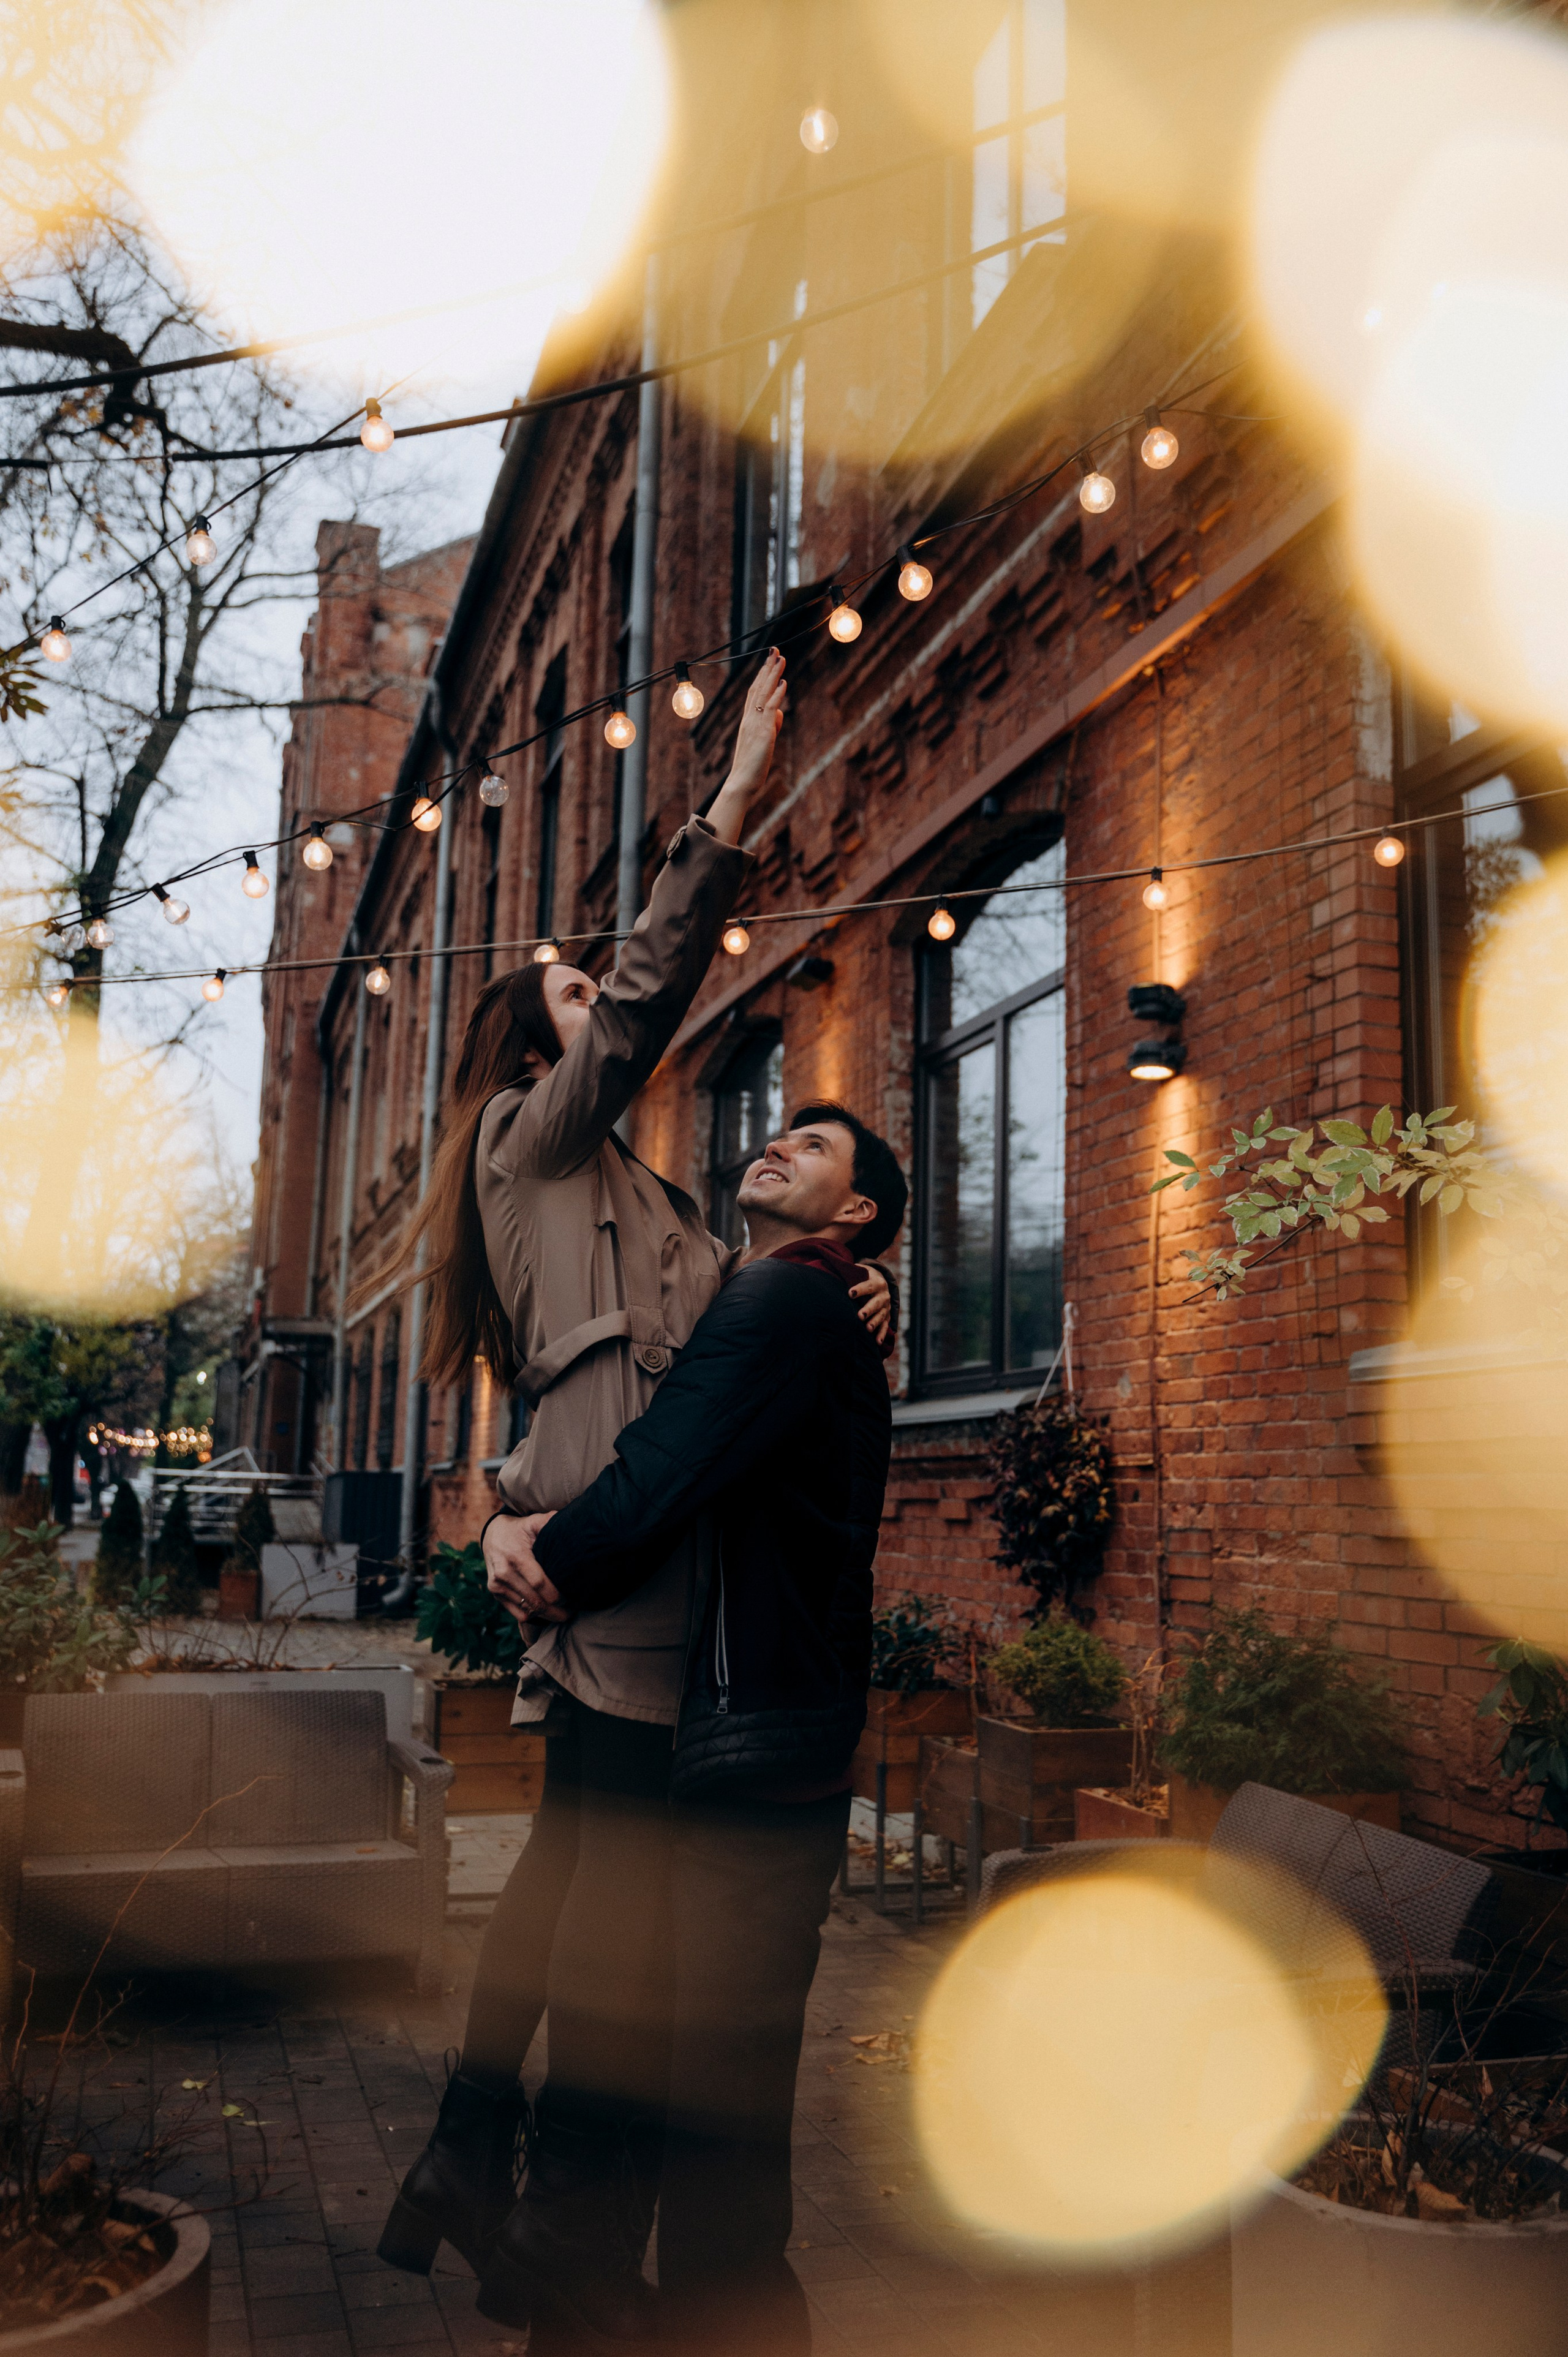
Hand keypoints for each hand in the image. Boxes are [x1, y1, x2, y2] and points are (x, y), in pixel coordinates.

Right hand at [483, 1512, 566, 1627]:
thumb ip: (550, 1522)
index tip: (571, 1598)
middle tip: (571, 1613)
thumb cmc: (519, 1530)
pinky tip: (544, 1610)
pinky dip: (532, 1614)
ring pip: (527, 1610)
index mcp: (516, 1556)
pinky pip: (518, 1613)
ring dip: (546, 1614)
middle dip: (556, 1611)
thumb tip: (572, 1527)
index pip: (539, 1584)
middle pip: (535, 1602)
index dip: (557, 1595)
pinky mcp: (495, 1593)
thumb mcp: (533, 1522)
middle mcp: (504, 1573)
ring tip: (561, 1612)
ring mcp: (497, 1585)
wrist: (492, 1535)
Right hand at [707, 649, 786, 843]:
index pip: (754, 692)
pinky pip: (769, 708)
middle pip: (758, 687)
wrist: (742, 781)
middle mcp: (749, 718)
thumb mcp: (764, 741)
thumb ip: (771, 725)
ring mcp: (755, 723)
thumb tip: (779, 713)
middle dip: (767, 668)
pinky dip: (776, 695)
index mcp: (748, 720)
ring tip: (780, 658)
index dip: (762, 675)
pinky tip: (783, 682)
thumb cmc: (752, 765)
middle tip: (775, 650)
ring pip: (764, 693)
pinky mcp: (762, 732)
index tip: (768, 661)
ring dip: (773, 675)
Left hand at [850, 1261, 892, 1345]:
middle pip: (876, 1302)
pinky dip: (882, 1334)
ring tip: (868, 1329)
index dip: (860, 1289)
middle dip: (868, 1309)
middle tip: (860, 1315)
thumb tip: (831, 1268)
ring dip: (875, 1322)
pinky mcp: (886, 1316)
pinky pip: (885, 1326)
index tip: (850, 1293)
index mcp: (877, 1282)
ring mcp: (886, 1307)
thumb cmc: (863, 1277)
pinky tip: (877, 1342)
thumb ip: (850, 1272)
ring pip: (881, 1315)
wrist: (879, 1281)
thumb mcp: (859, 1271)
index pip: (869, 1285)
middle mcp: (884, 1295)